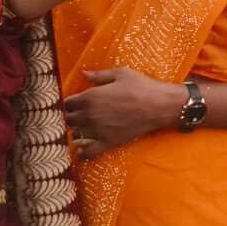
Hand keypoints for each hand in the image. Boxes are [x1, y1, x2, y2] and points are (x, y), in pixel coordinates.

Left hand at [63, 67, 180, 157]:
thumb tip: (83, 73)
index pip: (67, 102)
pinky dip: (82, 152)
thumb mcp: (120, 74)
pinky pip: (88, 152)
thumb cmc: (141, 86)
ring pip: (75, 134)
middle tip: (78, 114)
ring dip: (77, 130)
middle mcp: (89, 115)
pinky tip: (82, 150)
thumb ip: (99, 75)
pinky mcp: (108, 142)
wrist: (159, 106)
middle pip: (68, 119)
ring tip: (82, 127)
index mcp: (90, 96)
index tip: (74, 102)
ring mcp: (97, 130)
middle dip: (71, 115)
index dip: (69, 102)